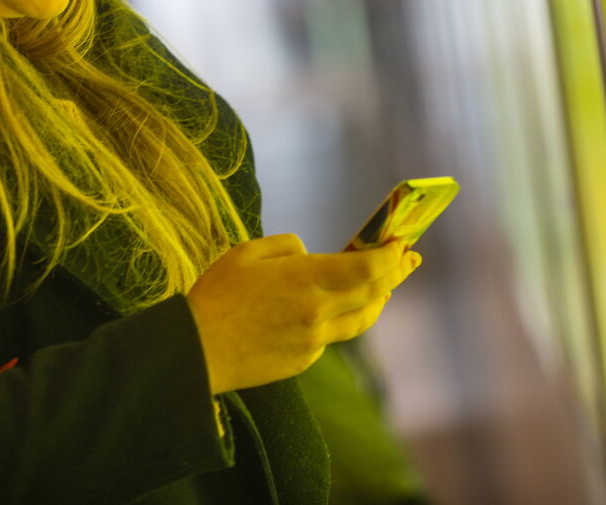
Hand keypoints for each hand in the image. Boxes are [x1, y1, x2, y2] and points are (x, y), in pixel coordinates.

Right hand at [186, 234, 420, 394]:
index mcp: (307, 279)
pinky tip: (333, 311)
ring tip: (387, 288)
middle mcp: (318, 312)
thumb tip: (311, 254)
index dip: (390, 256)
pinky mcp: (303, 361)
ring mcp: (314, 341)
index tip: (400, 244)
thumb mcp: (247, 252)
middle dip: (396, 273)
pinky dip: (340, 320)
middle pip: (373, 293)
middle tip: (409, 259)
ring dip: (378, 300)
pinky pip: (332, 336)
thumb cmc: (217, 295)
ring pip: (361, 320)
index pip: (368, 268)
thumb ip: (288, 247)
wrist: (196, 352)